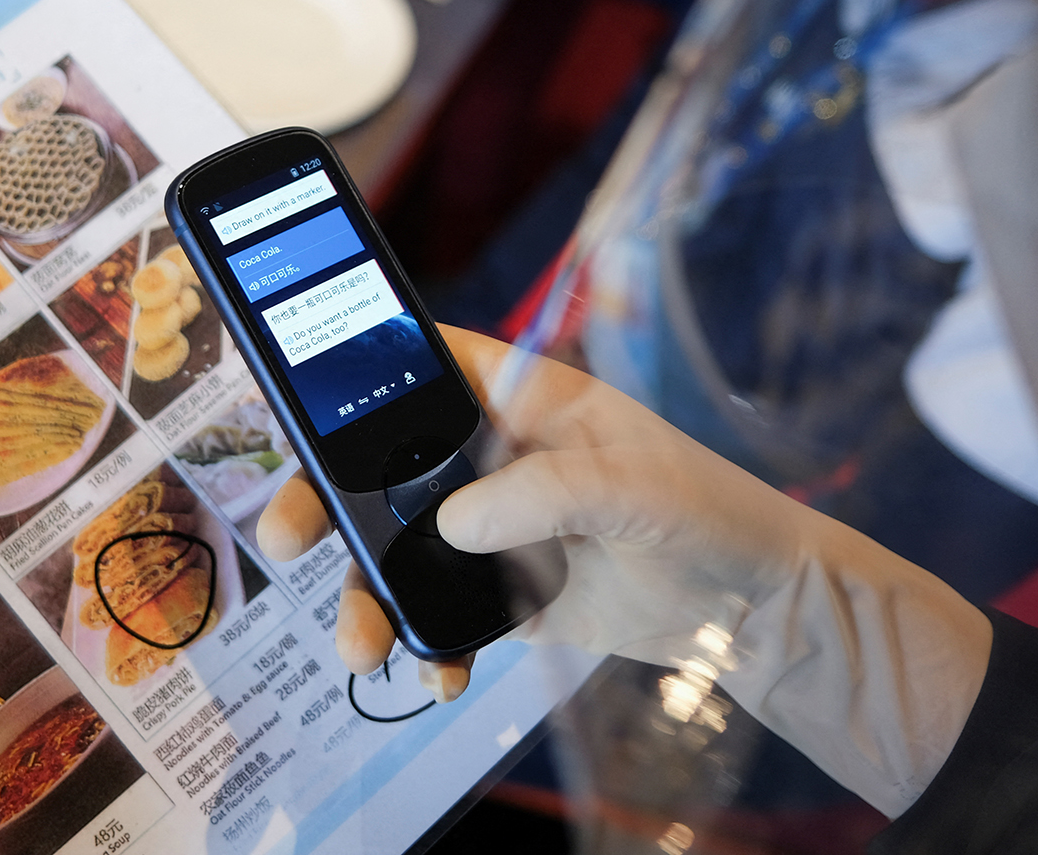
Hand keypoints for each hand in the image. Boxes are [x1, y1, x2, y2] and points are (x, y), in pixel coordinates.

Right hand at [256, 325, 816, 693]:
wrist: (750, 607)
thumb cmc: (704, 508)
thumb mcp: (632, 485)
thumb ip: (542, 493)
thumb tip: (451, 526)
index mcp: (514, 396)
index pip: (417, 361)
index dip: (352, 365)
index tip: (294, 392)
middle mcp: (484, 454)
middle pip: (376, 463)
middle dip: (322, 500)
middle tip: (287, 536)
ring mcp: (485, 525)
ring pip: (392, 549)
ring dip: (362, 596)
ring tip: (361, 646)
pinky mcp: (496, 592)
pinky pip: (434, 614)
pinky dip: (424, 646)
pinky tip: (438, 676)